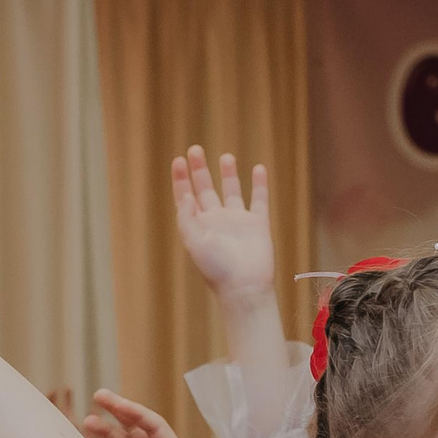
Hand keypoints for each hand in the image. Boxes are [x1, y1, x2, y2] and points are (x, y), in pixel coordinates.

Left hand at [172, 147, 275, 305]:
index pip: (186, 196)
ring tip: (226, 156)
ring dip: (228, 174)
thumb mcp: (194, 242)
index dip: (181, 179)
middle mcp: (217, 220)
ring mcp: (238, 221)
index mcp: (198, 225)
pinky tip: (259, 169)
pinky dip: (260, 184)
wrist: (245, 287)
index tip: (178, 161)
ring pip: (232, 191)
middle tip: (194, 149)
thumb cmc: (216, 269)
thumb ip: (187, 217)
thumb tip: (186, 194)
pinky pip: (259, 199)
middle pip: (205, 189)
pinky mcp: (258, 224)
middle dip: (199, 169)